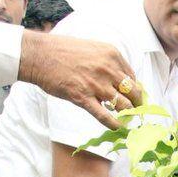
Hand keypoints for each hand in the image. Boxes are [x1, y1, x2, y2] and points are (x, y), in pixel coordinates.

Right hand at [19, 31, 142, 128]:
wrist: (39, 55)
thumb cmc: (63, 51)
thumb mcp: (92, 49)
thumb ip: (108, 63)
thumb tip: (120, 81)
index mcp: (112, 55)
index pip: (132, 77)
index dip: (135, 90)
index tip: (134, 98)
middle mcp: (108, 69)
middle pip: (133, 92)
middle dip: (137, 104)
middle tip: (137, 112)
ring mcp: (96, 84)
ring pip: (123, 105)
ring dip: (128, 115)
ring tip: (129, 121)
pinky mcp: (83, 98)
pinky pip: (104, 116)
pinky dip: (114, 124)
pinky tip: (118, 127)